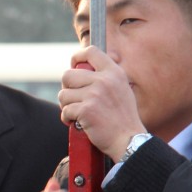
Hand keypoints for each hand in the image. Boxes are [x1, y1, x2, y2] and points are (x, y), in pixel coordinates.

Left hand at [59, 46, 145, 160]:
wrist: (129, 139)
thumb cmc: (122, 117)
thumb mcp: (121, 89)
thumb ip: (106, 77)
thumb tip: (81, 66)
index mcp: (114, 72)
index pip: (91, 52)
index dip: (77, 57)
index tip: (74, 65)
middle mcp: (104, 80)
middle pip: (67, 75)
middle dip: (67, 88)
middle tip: (74, 99)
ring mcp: (94, 95)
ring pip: (63, 94)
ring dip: (67, 105)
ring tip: (78, 113)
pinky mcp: (86, 110)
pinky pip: (65, 111)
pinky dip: (67, 119)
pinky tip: (78, 123)